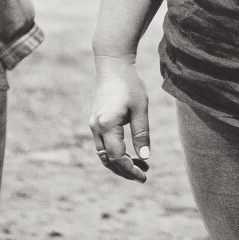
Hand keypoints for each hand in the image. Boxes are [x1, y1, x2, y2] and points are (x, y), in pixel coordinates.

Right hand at [89, 57, 151, 181]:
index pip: (117, 158)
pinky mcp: (95, 120)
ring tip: (139, 164)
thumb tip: (145, 157)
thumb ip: (141, 134)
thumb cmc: (129, 83)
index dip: (130, 170)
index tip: (144, 176)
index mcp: (107, 125)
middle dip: (124, 170)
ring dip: (119, 162)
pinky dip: (114, 152)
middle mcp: (96, 127)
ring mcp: (93, 124)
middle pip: (107, 160)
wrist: (112, 63)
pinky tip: (129, 151)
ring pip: (103, 153)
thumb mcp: (140, 109)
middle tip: (143, 173)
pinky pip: (102, 144)